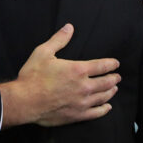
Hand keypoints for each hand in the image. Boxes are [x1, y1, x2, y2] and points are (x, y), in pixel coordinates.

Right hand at [0, 24, 119, 127]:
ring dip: (111, 92)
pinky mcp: (77, 115)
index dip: (111, 64)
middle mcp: (84, 86)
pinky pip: (96, 113)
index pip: (101, 66)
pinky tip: (107, 107)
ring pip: (103, 97)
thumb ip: (58, 40)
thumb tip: (69, 27)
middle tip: (117, 77)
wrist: (25, 101)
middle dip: (114, 78)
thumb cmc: (33, 76)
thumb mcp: (43, 52)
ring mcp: (82, 102)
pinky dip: (104, 109)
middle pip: (106, 82)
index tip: (116, 63)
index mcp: (77, 70)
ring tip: (114, 89)